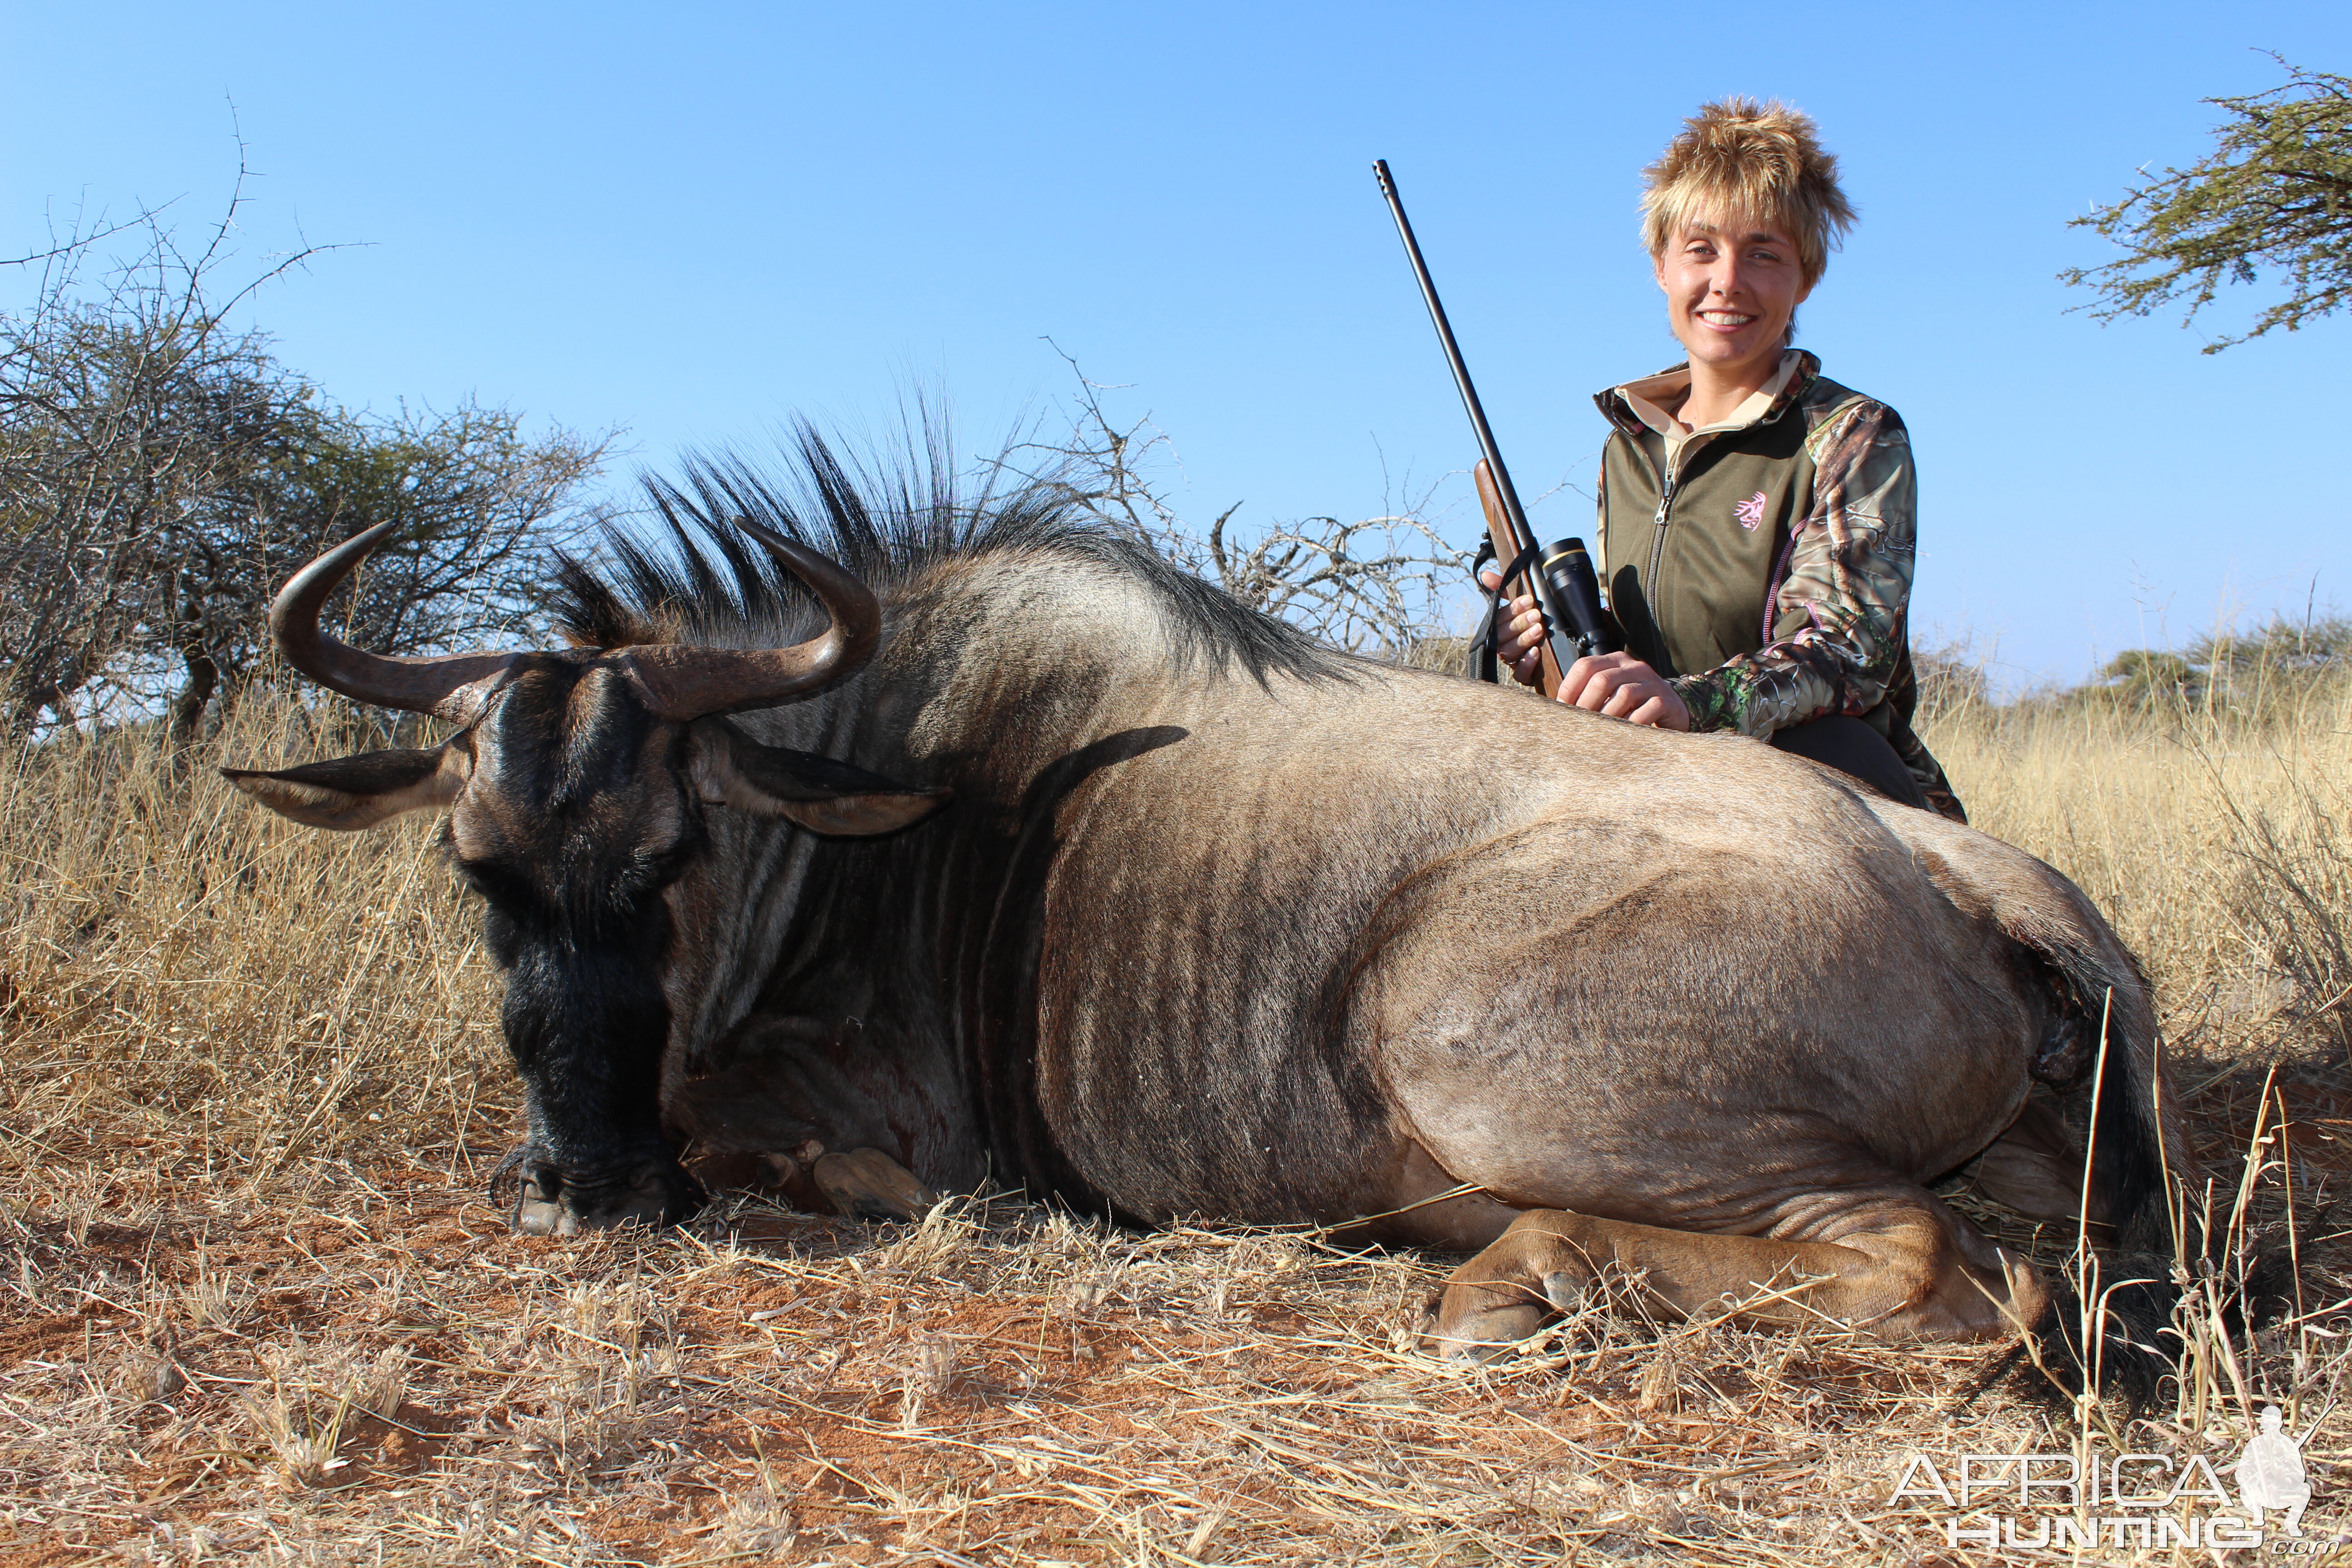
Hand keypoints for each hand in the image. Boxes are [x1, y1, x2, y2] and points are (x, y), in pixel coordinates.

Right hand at [1475, 568, 1546, 686]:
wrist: (1561, 649)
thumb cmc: (1535, 622)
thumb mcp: (1523, 603)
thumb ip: (1504, 588)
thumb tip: (1485, 574)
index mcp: (1500, 627)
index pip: (1499, 618)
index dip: (1512, 609)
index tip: (1529, 600)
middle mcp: (1503, 644)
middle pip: (1503, 636)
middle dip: (1519, 624)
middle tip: (1536, 615)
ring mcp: (1512, 661)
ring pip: (1509, 653)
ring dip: (1523, 640)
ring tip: (1539, 629)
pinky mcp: (1523, 676)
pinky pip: (1519, 674)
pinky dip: (1526, 663)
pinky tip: (1535, 653)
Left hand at [1559, 651, 1689, 729]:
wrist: (1672, 711)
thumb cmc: (1631, 706)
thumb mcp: (1609, 695)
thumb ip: (1588, 695)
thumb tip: (1556, 712)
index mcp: (1614, 660)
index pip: (1585, 666)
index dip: (1569, 688)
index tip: (1562, 712)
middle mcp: (1633, 666)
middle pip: (1602, 680)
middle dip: (1586, 706)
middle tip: (1579, 727)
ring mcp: (1652, 681)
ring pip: (1624, 695)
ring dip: (1607, 718)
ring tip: (1598, 734)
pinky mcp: (1665, 700)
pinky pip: (1644, 712)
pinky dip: (1629, 725)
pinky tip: (1621, 737)